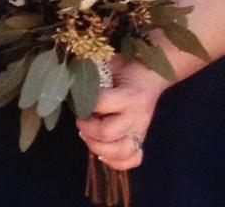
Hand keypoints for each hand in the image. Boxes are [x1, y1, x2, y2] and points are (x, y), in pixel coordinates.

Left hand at [76, 56, 169, 170]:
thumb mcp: (112, 63)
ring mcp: (141, 129)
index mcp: (129, 95)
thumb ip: (95, 71)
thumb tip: (71, 80)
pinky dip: (117, 161)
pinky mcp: (142, 138)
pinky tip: (105, 153)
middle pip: (108, 133)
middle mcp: (136, 115)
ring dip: (99, 148)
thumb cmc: (128, 67)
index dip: (86, 104)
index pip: (102, 104)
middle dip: (88, 130)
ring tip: (89, 138)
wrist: (153, 74)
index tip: (79, 101)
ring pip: (121, 151)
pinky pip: (134, 159)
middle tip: (81, 121)